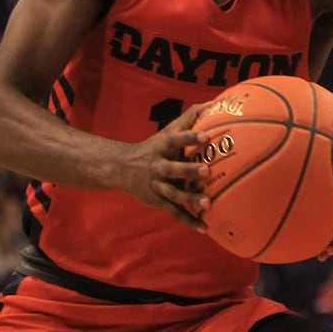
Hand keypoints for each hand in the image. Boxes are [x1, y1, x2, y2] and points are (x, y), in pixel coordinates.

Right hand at [117, 102, 211, 230]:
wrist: (121, 168)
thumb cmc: (154, 147)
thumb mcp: (167, 131)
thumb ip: (188, 119)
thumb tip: (211, 103)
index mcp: (162, 147)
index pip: (176, 140)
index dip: (190, 138)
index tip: (206, 136)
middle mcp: (158, 167)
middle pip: (173, 169)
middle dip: (188, 171)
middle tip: (207, 171)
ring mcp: (157, 186)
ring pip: (174, 194)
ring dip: (190, 198)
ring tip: (207, 203)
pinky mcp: (159, 201)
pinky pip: (175, 212)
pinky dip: (189, 221)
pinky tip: (204, 228)